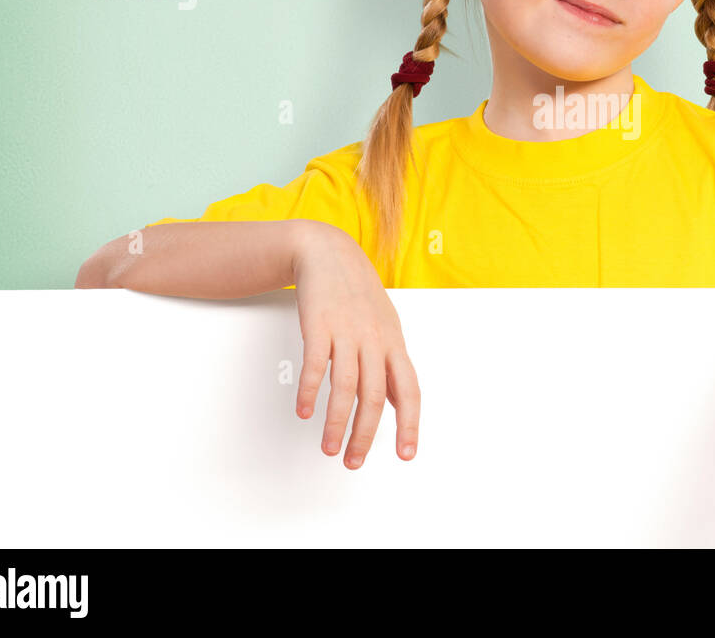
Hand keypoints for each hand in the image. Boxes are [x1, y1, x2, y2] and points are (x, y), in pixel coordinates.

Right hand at [291, 222, 419, 468]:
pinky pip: (316, 364)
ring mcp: (347, 331)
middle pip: (374, 397)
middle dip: (365, 435)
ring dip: (336, 422)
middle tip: (354, 461)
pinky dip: (311, 390)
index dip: (410, 424)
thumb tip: (396, 402)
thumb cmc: (357, 294)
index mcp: (393, 344)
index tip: (407, 453)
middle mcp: (374, 340)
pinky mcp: (319, 324)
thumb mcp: (385, 327)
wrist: (328, 252)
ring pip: (347, 386)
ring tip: (328, 447)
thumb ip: (390, 365)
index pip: (409, 390)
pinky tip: (304, 411)